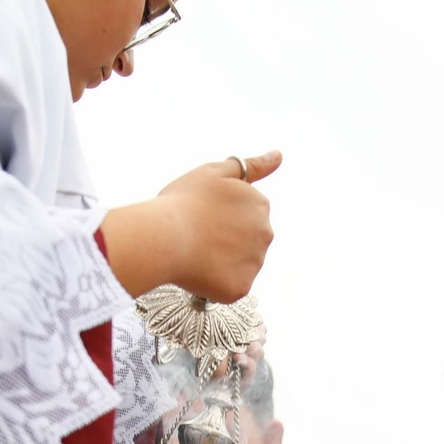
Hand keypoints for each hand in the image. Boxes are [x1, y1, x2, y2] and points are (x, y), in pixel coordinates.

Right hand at [156, 152, 280, 303]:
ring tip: (195, 253)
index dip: (219, 216)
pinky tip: (197, 271)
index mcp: (260, 204)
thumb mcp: (216, 172)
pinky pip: (228, 287)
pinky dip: (214, 283)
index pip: (244, 214)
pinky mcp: (241, 287)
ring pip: (237, 265)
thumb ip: (251, 166)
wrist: (164, 236)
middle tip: (196, 236)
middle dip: (224, 239)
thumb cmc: (184, 201)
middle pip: (245, 240)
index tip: (202, 215)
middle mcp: (265, 233)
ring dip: (219, 261)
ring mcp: (255, 262)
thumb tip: (279, 155)